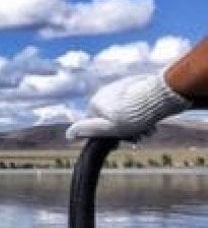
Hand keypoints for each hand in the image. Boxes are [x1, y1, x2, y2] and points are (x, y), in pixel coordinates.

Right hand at [66, 73, 191, 139]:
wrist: (159, 97)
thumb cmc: (134, 116)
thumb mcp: (108, 127)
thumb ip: (87, 129)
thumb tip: (68, 135)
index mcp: (95, 103)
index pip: (96, 125)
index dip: (109, 137)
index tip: (124, 144)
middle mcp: (104, 92)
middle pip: (112, 117)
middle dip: (126, 130)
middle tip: (143, 137)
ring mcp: (119, 86)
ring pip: (125, 110)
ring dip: (137, 123)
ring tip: (151, 129)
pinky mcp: (134, 83)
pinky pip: (134, 101)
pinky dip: (142, 111)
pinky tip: (153, 118)